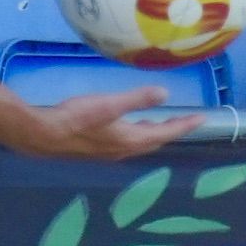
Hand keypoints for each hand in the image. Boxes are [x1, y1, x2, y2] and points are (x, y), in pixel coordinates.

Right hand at [0, 86, 198, 160]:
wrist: (44, 136)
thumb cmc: (77, 118)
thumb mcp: (109, 104)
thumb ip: (137, 99)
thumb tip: (165, 94)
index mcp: (130, 140)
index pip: (165, 133)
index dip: (184, 125)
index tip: (202, 119)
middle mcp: (123, 150)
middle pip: (154, 140)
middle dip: (172, 131)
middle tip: (186, 120)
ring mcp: (109, 152)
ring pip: (139, 142)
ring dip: (153, 133)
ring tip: (162, 122)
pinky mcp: (97, 149)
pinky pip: (126, 142)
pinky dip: (137, 133)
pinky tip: (130, 125)